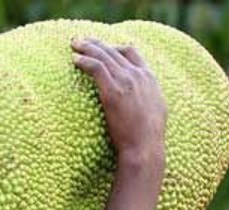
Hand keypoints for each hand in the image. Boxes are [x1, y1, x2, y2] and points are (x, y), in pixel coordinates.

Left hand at [71, 38, 166, 166]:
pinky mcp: (113, 91)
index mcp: (150, 79)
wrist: (145, 148)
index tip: (102, 49)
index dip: (114, 47)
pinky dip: (84, 60)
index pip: (131, 52)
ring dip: (87, 47)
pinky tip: (75, 60)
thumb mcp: (154, 112)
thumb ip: (147, 99)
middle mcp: (139, 75)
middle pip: (114, 50)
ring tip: (74, 44)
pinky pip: (96, 67)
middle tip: (81, 41)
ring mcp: (126, 81)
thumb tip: (140, 101)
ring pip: (104, 55)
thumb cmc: (147, 139)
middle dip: (96, 44)